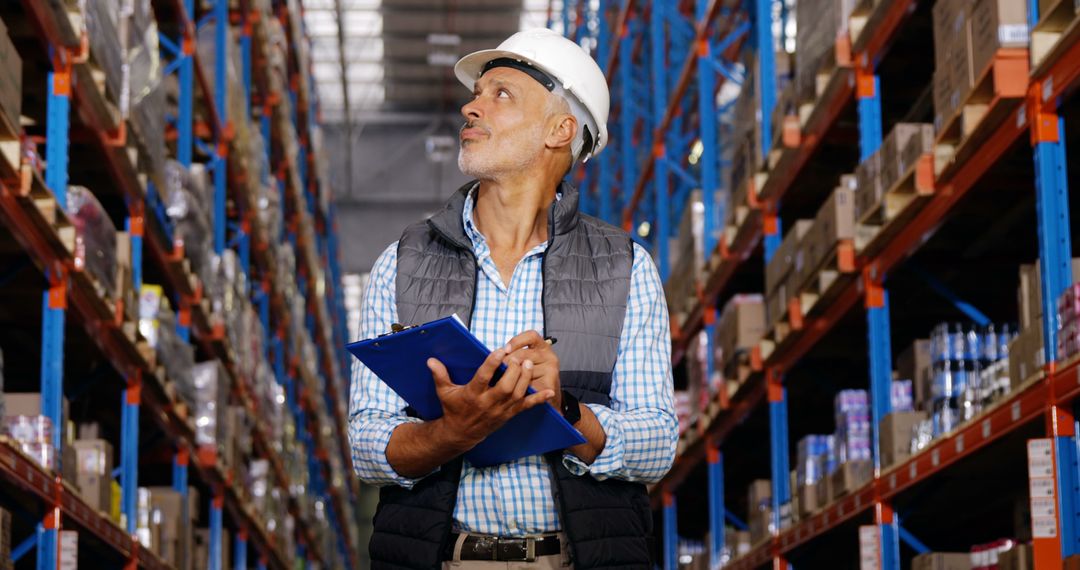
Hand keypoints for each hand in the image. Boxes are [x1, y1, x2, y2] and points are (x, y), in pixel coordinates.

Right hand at [427, 348, 554, 451]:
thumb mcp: (444, 392)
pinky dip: (539, 399)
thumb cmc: (453, 409)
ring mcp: (501, 410)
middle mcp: (488, 403)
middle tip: (518, 356)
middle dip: (514, 371)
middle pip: (505, 387)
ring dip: (525, 379)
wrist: (461, 433)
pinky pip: (526, 407)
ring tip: (528, 362)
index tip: (500, 350)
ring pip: (517, 394)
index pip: (484, 377)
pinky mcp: (509, 414)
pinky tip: (549, 391)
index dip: (492, 363)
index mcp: (472, 394)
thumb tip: (431, 360)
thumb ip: (440, 375)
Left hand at [503, 331, 561, 411]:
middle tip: (497, 369)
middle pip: (524, 354)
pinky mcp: (550, 384)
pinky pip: (530, 385)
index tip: (505, 350)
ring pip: (525, 370)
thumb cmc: (530, 374)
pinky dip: (520, 388)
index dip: (516, 341)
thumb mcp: (524, 360)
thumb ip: (514, 355)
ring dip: (511, 376)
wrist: (546, 395)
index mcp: (543, 346)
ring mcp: (551, 370)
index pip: (531, 336)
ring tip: (502, 380)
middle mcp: (550, 356)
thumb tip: (497, 355)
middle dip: (507, 361)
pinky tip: (513, 390)